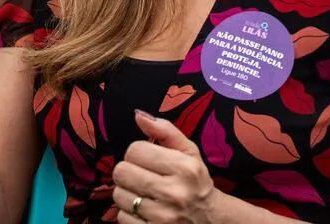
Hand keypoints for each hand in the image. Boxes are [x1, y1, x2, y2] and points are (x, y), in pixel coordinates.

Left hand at [112, 111, 227, 223]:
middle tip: (140, 176)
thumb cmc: (195, 181)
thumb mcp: (189, 153)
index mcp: (184, 168)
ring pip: (119, 195)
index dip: (137, 153)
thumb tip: (138, 115)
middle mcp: (174, 193)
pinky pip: (122, 218)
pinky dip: (128, 214)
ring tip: (142, 194)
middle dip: (128, 172)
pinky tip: (143, 211)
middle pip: (122, 172)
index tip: (147, 160)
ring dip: (127, 193)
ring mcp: (163, 217)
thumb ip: (165, 131)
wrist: (210, 220)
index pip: (135, 150)